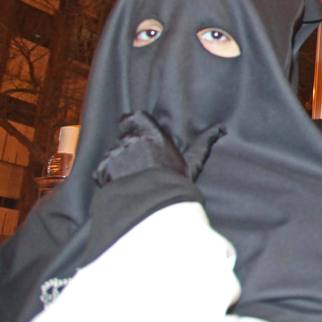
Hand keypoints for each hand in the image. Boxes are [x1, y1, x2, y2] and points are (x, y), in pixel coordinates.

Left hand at [92, 113, 222, 185]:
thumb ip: (203, 141)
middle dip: (128, 146)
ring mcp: (113, 154)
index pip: (133, 117)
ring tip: (133, 178)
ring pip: (112, 153)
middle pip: (122, 136)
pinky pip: (102, 171)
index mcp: (149, 131)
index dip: (135, 126)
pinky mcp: (101, 170)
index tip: (142, 136)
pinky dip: (109, 178)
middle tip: (140, 163)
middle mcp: (128, 138)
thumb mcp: (192, 160)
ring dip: (118, 162)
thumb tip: (221, 128)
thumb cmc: (174, 180)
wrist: (151, 204)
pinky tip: (124, 186)